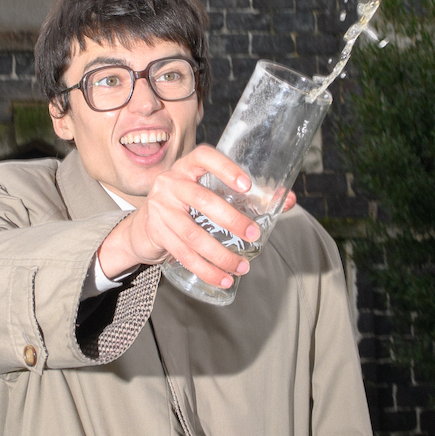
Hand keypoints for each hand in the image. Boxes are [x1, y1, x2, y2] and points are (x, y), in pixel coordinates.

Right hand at [95, 145, 298, 289]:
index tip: (247, 185)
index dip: (225, 168)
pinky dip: (206, 270)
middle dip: (232, 220)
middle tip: (255, 236)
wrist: (145, 227)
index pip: (204, 157)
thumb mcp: (208, 193)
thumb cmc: (187, 205)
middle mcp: (170, 183)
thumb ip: (246, 196)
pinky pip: (184, 254)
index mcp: (187, 167)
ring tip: (243, 267)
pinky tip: (224, 279)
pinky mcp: (156, 232)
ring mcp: (160, 207)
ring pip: (193, 235)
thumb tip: (288, 201)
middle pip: (202, 200)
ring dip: (221, 255)